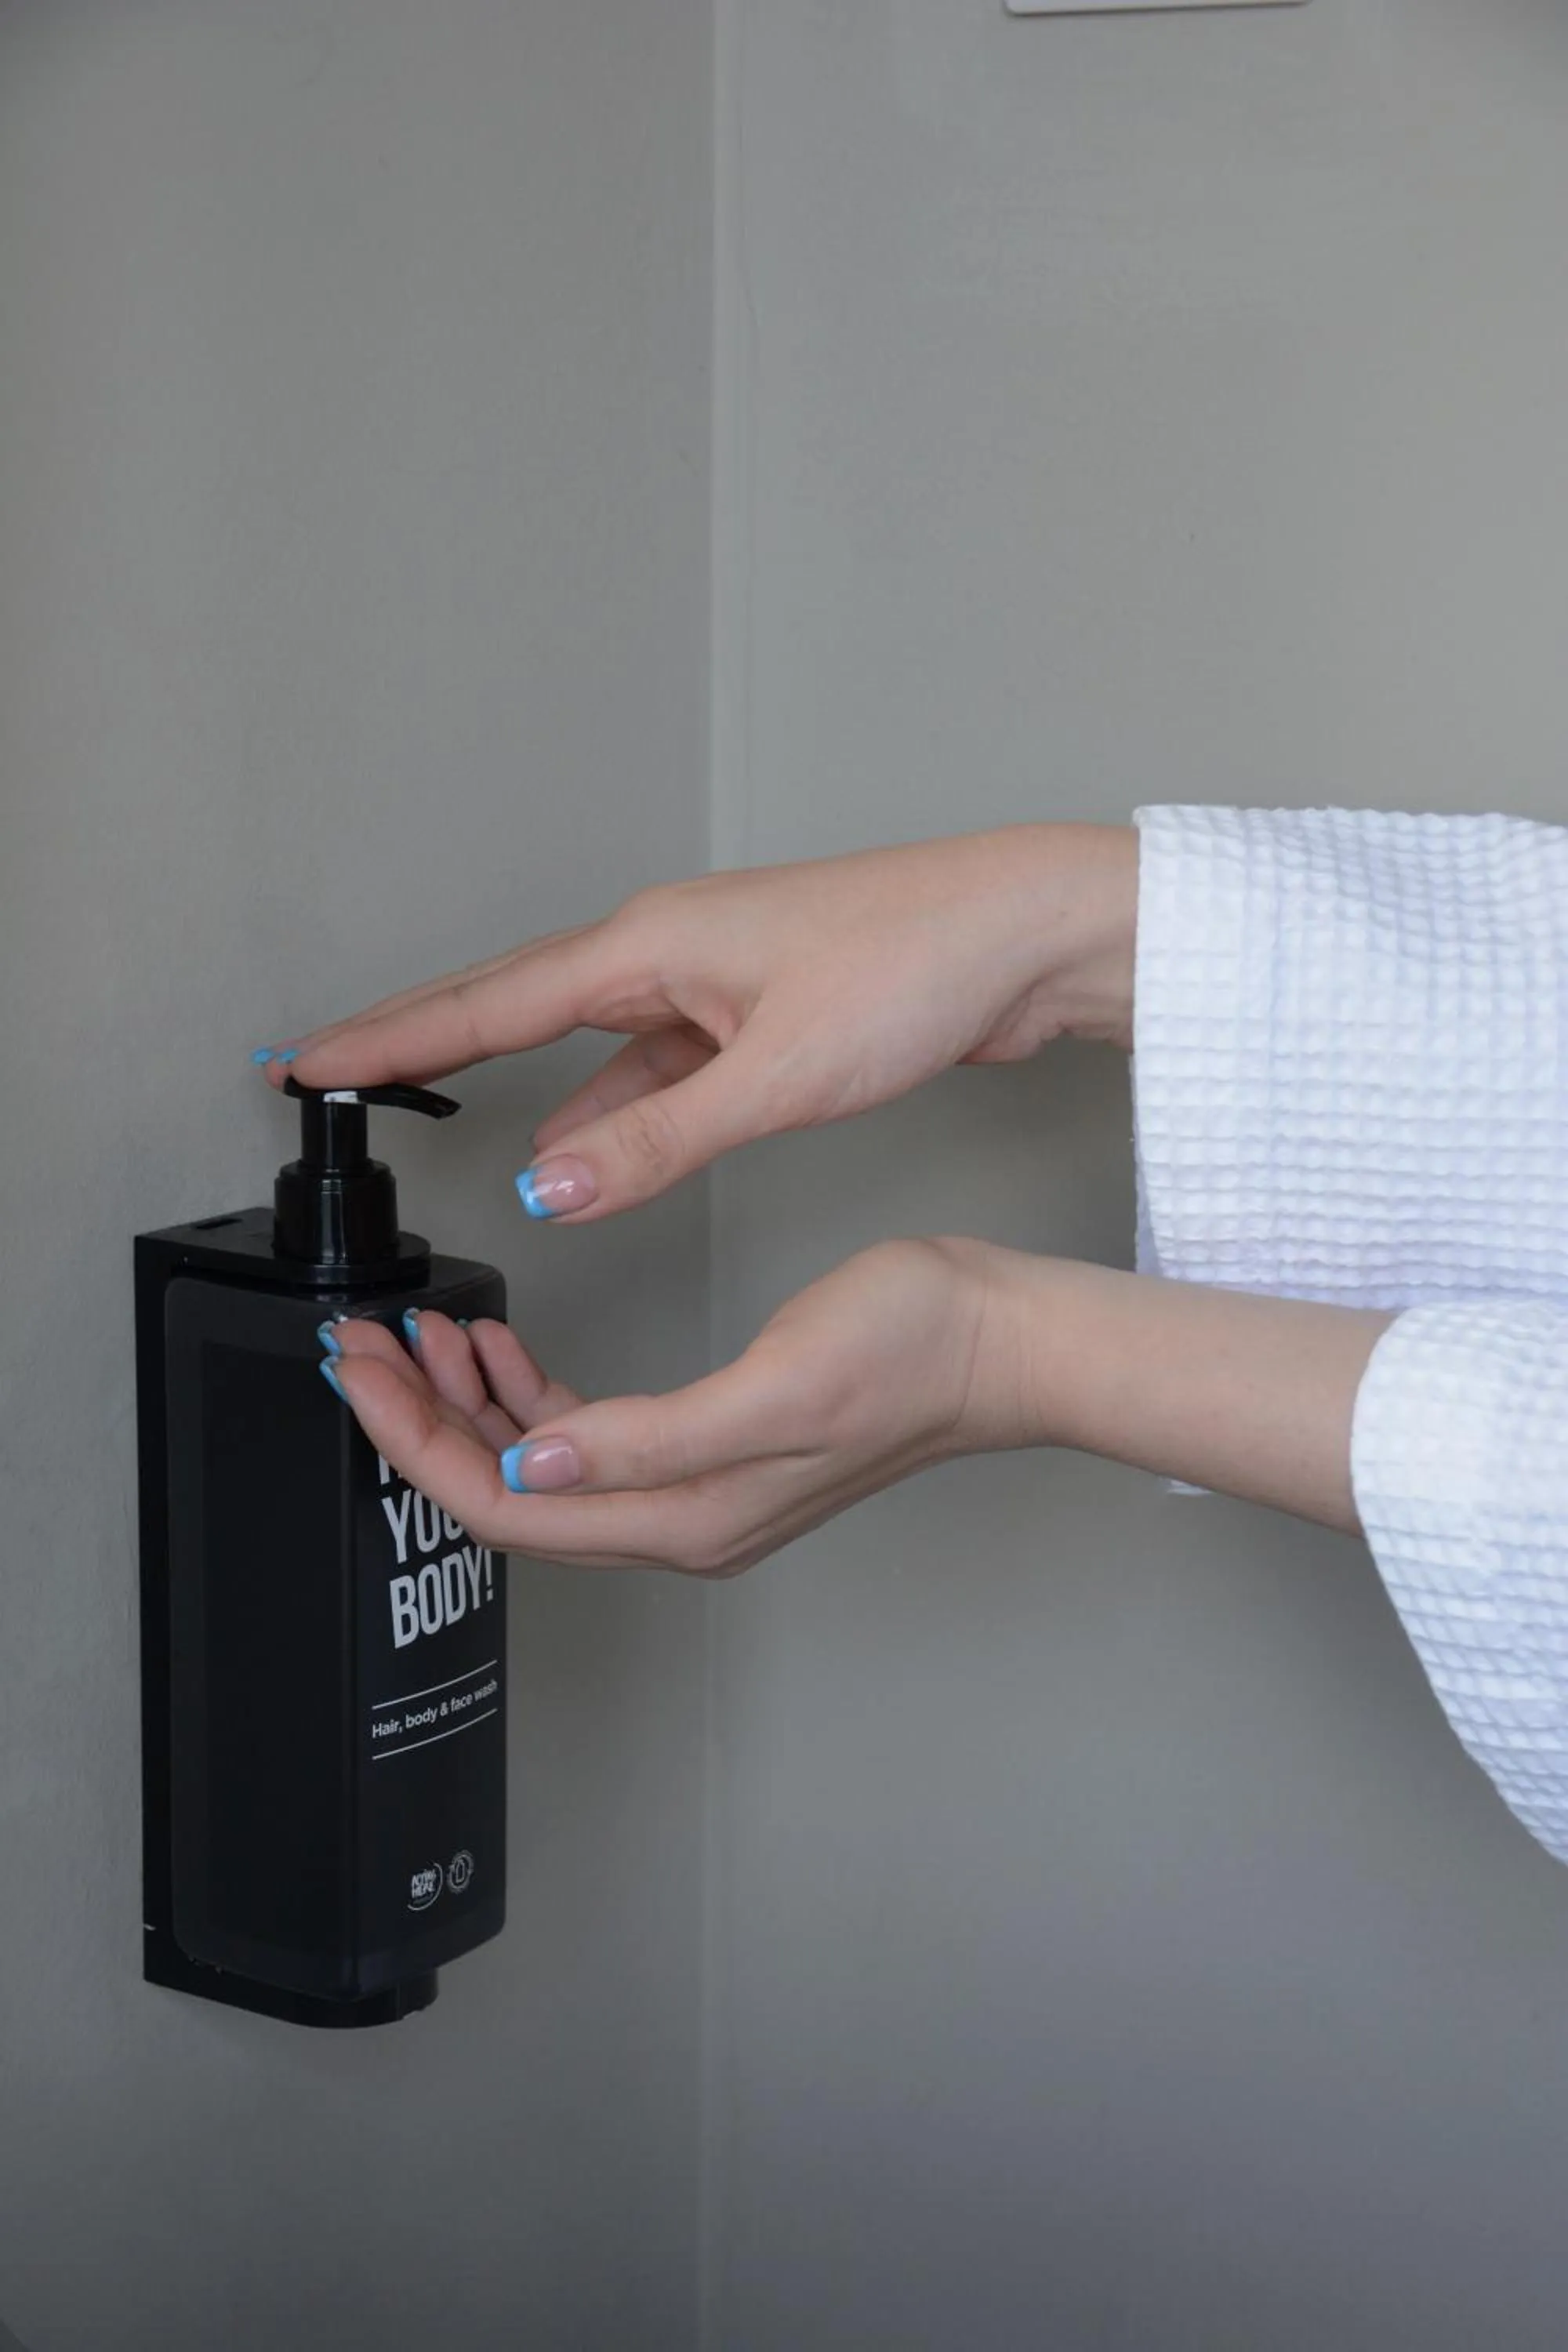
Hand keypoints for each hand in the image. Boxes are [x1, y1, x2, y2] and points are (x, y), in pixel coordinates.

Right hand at [265, 826, 1136, 1221]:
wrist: (1024, 933)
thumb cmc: (918, 968)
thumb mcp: (776, 1076)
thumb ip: (656, 1138)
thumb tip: (548, 1187)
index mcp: (652, 945)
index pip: (487, 1001)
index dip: (390, 1036)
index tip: (309, 1061)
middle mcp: (668, 949)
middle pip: (511, 1003)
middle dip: (418, 1038)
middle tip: (330, 1068)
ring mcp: (712, 979)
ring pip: (583, 1040)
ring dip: (513, 1081)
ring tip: (428, 1107)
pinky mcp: (756, 1013)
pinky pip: (650, 1065)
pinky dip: (608, 1108)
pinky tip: (582, 1149)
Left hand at [324, 1239, 1021, 1574]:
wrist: (998, 1342)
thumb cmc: (910, 1350)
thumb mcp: (776, 1387)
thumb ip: (650, 1443)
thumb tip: (535, 1470)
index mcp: (686, 1518)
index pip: (508, 1507)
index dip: (418, 1444)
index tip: (362, 1371)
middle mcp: (680, 1520)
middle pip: (508, 1494)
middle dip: (421, 1424)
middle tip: (361, 1347)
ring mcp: (694, 1487)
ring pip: (540, 1466)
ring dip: (469, 1405)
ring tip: (421, 1334)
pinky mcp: (710, 1445)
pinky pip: (587, 1439)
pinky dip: (528, 1395)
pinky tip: (503, 1348)